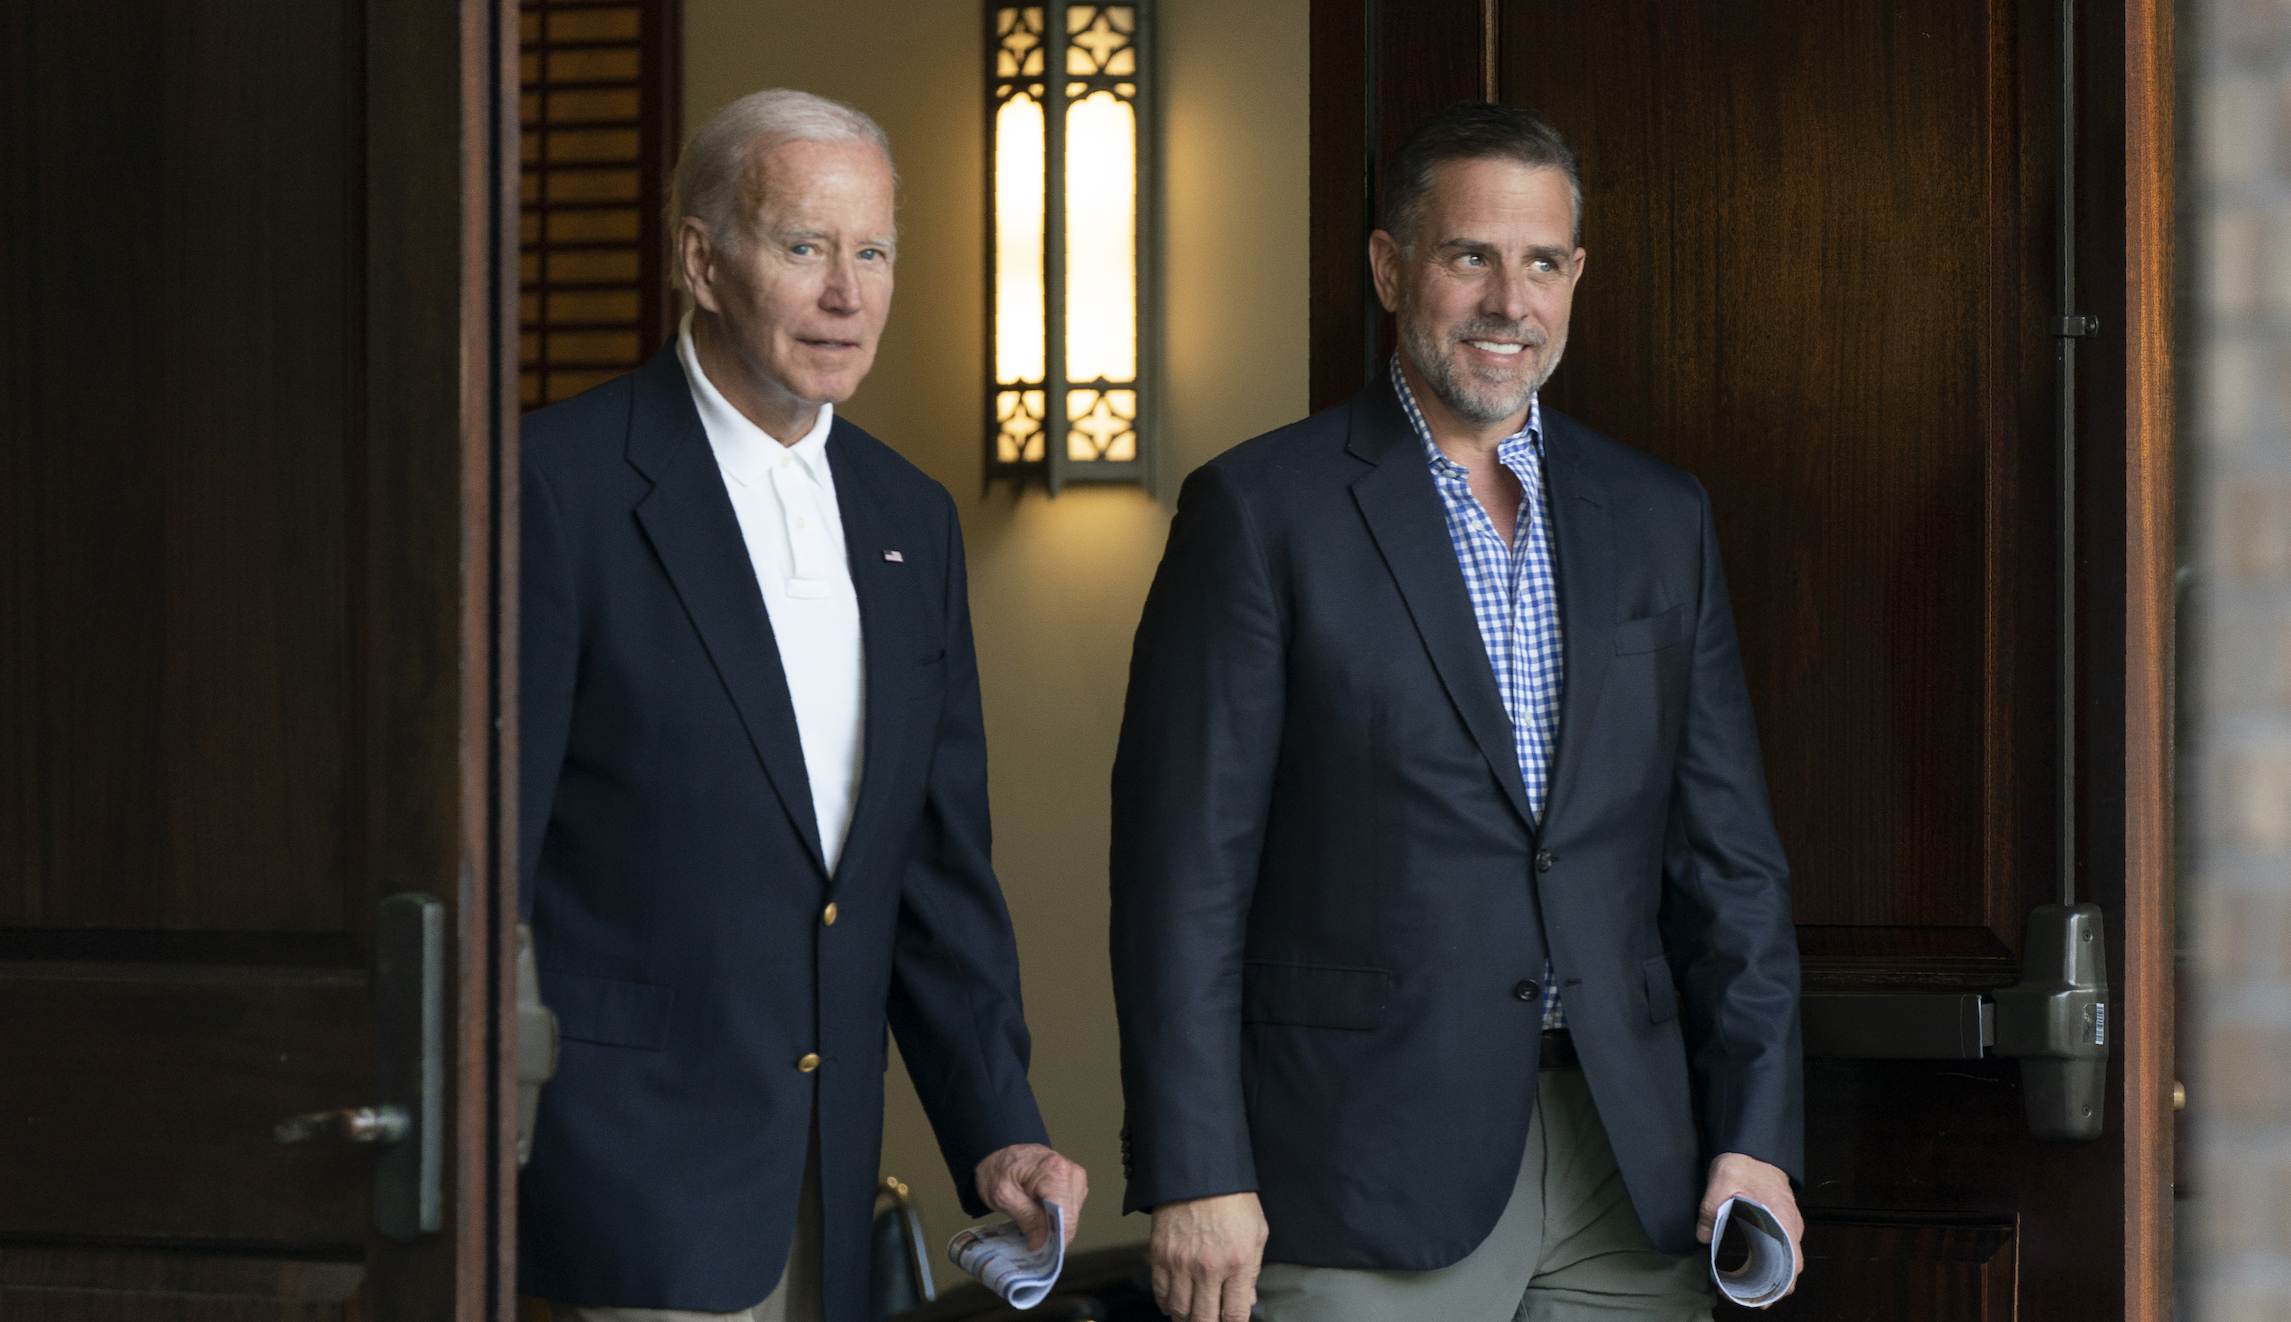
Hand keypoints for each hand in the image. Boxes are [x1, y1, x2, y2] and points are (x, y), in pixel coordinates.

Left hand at [974, 1143, 1087, 1250]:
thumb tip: (1041, 1243)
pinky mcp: (1074, 1183)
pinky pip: (1070, 1210)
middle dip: (1052, 1233)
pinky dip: (1055, 1218)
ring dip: (1053, 1226)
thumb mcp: (1003, 1196)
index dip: (1054, 1239)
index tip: (1038, 1249)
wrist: (997, 1152)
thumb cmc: (997, 1169)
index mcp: (1055, 1171)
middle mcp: (1071, 1172)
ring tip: (1031, 1221)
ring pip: (1072, 1217)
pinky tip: (1039, 1214)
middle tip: (1030, 1238)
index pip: (1066, 1217)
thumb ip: (1026, 1219)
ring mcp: (1075, 1177)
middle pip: (1071, 1219)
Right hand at [1148, 1192, 1267, 1321]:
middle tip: (1210, 1321)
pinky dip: (1167, 1304)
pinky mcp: (1160, 1255)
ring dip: (1186, 1318)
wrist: (1198, 1171)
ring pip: (1179, 1311)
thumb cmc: (1233, 1199)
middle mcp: (1208, 1269)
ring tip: (1192, 1316)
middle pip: (1204, 1320)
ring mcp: (1181, 1263)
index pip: (1235, 1314)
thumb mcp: (1257, 1232)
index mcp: (1237, 1263)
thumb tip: (1248, 1298)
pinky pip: (1160, 1293)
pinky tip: (1175, 1303)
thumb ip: (1252, 1270)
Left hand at [1697, 1152, 1803, 1303]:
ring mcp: (1786, 1225)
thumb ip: (1711, 1208)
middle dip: (1773, 1287)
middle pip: (1791, 1266)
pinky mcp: (1779, 1223)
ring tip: (1746, 1289)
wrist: (1753, 1147)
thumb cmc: (1743, 1163)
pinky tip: (1751, 1271)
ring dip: (1771, 1277)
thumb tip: (1702, 1236)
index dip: (1782, 1284)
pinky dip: (1770, 1264)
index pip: (1794, 1260)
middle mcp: (1790, 1225)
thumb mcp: (1722, 1181)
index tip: (1766, 1297)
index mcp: (1783, 1217)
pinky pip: (1780, 1249)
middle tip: (1747, 1297)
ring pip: (1786, 1260)